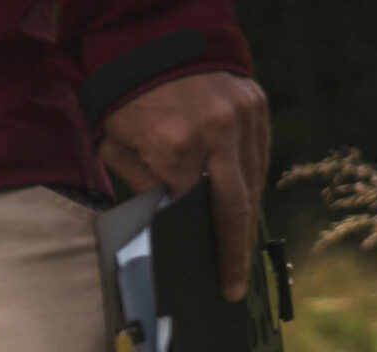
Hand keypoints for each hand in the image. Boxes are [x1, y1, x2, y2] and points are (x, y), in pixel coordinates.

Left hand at [96, 71, 270, 300]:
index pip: (196, 210)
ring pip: (254, 178)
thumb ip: (146, 185)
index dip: (206, 246)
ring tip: (239, 250)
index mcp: (176, 145)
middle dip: (236, 249)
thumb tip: (169, 222)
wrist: (151, 42)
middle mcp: (217, 130)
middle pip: (237, 203)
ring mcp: (243, 114)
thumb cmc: (125, 101)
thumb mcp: (118, 149)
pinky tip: (242, 205)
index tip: (214, 279)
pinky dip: (251, 180)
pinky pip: (258, 153)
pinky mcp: (256, 102)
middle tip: (235, 285)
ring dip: (248, 216)